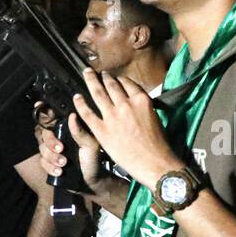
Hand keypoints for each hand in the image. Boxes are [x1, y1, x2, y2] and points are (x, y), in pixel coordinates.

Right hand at [34, 102, 109, 192]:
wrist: (93, 181)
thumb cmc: (94, 160)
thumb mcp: (91, 145)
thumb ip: (81, 131)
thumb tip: (72, 116)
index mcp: (68, 128)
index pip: (52, 117)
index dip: (45, 114)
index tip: (46, 115)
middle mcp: (58, 136)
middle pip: (43, 132)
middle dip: (50, 141)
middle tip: (61, 149)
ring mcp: (52, 149)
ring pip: (42, 148)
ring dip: (51, 156)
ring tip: (64, 163)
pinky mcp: (49, 162)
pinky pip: (42, 161)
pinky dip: (50, 167)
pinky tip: (59, 171)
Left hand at [72, 70, 179, 189]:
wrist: (154, 163)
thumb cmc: (159, 144)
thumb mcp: (156, 117)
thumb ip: (143, 107)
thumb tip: (136, 103)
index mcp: (141, 100)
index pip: (127, 83)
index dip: (119, 79)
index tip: (115, 78)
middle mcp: (126, 105)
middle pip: (112, 85)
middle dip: (104, 77)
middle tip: (99, 73)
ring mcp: (112, 117)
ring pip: (98, 93)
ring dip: (91, 81)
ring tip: (87, 74)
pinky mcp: (102, 131)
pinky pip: (87, 114)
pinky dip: (80, 104)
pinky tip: (76, 98)